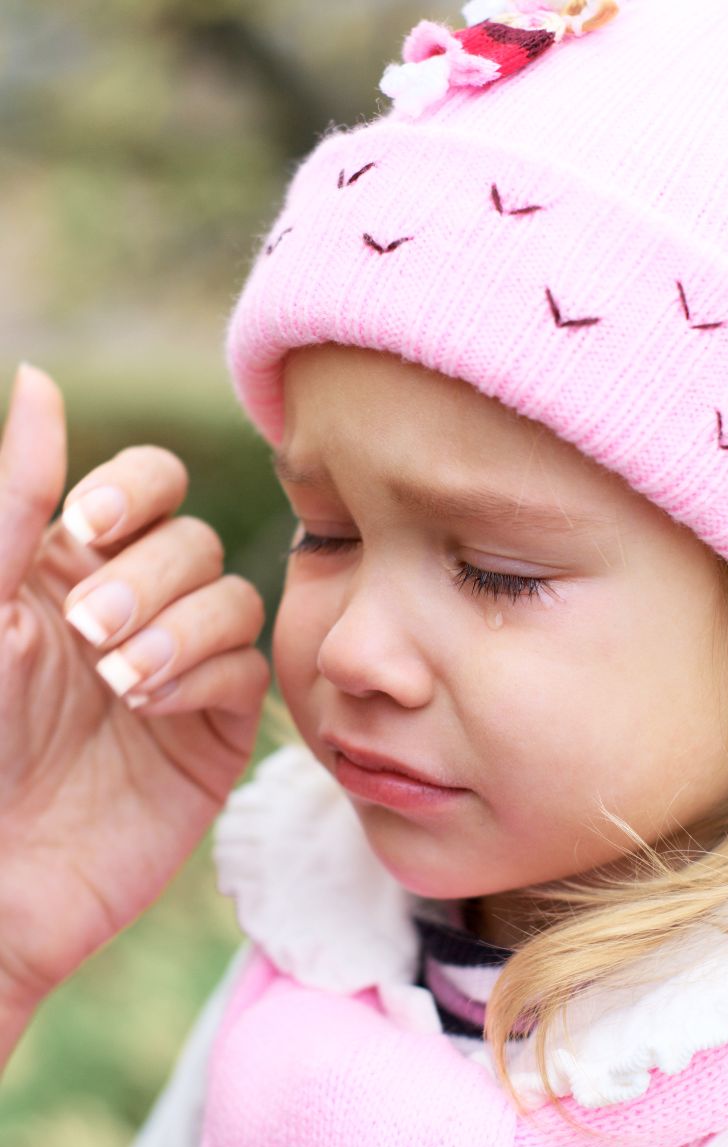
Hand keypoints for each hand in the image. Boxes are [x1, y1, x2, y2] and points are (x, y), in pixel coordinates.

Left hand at [0, 365, 268, 1055]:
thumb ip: (18, 494)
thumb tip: (43, 377)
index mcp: (74, 567)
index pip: (151, 482)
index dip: (134, 490)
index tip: (81, 531)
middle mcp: (135, 608)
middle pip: (196, 539)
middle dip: (148, 578)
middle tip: (87, 635)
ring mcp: (180, 669)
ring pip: (233, 596)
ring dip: (181, 627)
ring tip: (119, 682)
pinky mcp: (215, 730)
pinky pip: (247, 669)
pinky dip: (204, 674)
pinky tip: (149, 709)